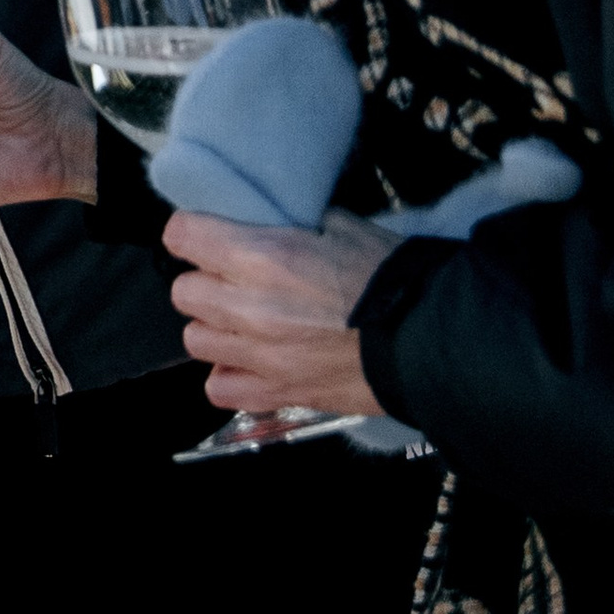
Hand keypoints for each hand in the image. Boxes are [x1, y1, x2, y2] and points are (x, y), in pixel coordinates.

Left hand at [163, 209, 389, 420]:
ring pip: (195, 339)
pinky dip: (229, 374)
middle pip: (184, 292)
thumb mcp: (346, 227)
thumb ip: (298, 223)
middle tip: (233, 279)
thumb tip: (279, 221)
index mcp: (262, 257)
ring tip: (243, 322)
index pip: (182, 235)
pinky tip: (251, 361)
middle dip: (205, 281)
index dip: (191, 232)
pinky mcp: (278, 392)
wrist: (431, 340)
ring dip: (215, 327)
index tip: (202, 235)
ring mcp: (260, 355)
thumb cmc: (394, 279)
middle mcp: (249, 307)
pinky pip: (219, 388)